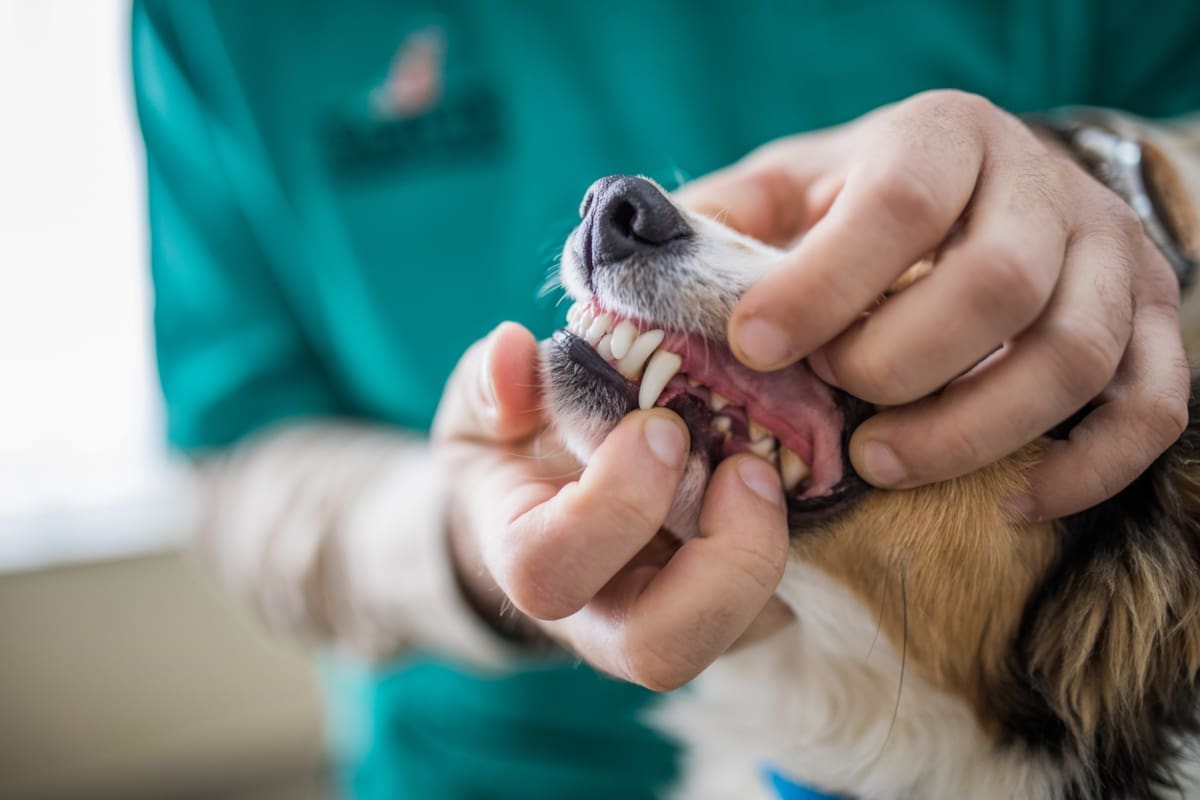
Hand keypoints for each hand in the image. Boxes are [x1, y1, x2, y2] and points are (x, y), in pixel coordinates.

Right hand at [432, 322, 791, 689]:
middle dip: (718, 561)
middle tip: (745, 467)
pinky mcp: (734, 613)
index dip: (612, 506)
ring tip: (769, 469)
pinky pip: (781, 607)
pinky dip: (804, 546)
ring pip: (735, 639)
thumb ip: (492, 383)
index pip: (551, 571)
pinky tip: (798, 475)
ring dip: (768, 554)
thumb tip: (513, 351)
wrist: (548, 503)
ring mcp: (672, 623)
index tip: (660, 425)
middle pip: (660, 652)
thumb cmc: (517, 450)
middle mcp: (602, 618)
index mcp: (530, 561)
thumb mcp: (487, 409)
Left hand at [679, 90, 1188, 519]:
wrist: (983, 190)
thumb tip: (629, 276)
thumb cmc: (860, 203)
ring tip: (885, 464)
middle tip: (835, 408)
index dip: (826, 283)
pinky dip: (1086, 469)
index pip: (900, 202)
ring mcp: (1110, 258)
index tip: (757, 345)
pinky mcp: (1151, 327)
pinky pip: (1151, 410)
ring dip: (974, 429)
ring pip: (1075, 355)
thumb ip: (718, 225)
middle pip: (997, 284)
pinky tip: (1010, 503)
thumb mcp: (784, 190)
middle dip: (901, 364)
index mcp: (941, 139)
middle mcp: (1039, 187)